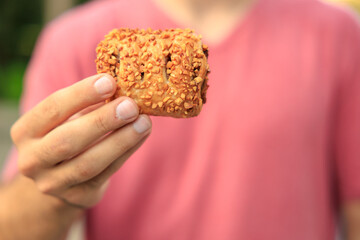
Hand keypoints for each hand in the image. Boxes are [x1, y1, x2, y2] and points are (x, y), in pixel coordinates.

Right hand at [11, 74, 151, 207]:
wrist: (58, 178)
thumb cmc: (66, 135)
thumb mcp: (67, 118)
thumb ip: (88, 105)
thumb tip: (122, 88)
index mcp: (25, 132)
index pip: (52, 109)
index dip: (81, 94)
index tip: (109, 81)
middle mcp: (32, 161)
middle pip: (67, 140)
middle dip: (102, 121)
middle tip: (130, 106)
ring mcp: (53, 183)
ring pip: (88, 163)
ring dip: (120, 141)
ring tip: (143, 122)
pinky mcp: (78, 196)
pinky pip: (106, 174)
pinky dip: (126, 152)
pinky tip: (141, 135)